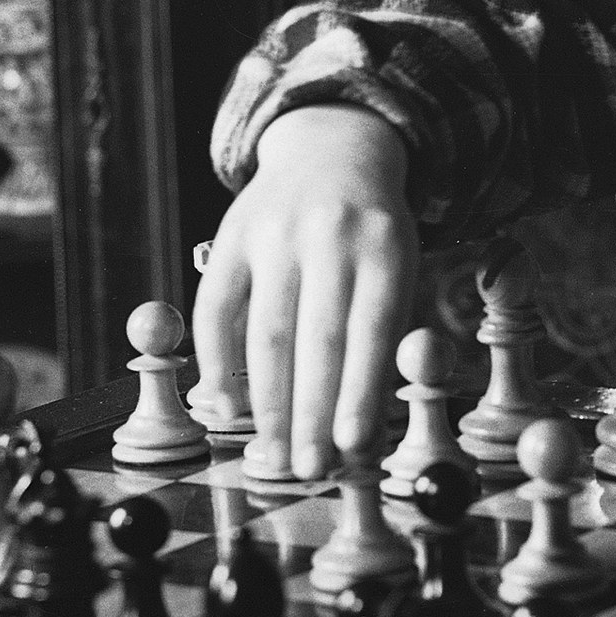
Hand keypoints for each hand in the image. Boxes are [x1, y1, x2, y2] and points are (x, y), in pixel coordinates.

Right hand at [192, 106, 416, 476]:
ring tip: (275, 455)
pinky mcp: (230, 239)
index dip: (358, 391)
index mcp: (383, 246)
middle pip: (315, 339)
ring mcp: (273, 235)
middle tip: (309, 469)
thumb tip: (362, 428)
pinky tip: (225, 409)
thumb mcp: (399, 266)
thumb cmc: (373, 234)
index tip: (352, 447)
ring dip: (267, 403)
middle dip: (311, 412)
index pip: (369, 330)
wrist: (331, 147)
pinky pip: (216, 311)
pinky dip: (216, 364)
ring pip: (265, 332)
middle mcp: (327, 237)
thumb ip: (384, 333)